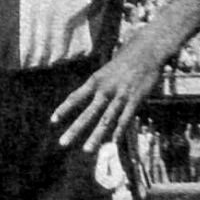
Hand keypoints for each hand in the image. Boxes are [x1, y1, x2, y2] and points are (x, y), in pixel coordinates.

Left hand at [50, 36, 163, 152]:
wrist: (146, 50)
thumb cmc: (125, 60)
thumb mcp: (106, 71)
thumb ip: (99, 86)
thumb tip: (89, 98)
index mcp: (96, 80)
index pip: (76, 96)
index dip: (64, 109)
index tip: (53, 121)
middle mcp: (105, 88)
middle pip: (88, 112)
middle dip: (75, 129)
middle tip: (63, 142)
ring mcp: (121, 94)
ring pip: (106, 119)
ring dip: (96, 136)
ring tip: (87, 150)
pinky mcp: (136, 99)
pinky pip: (126, 118)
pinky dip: (119, 130)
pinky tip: (113, 142)